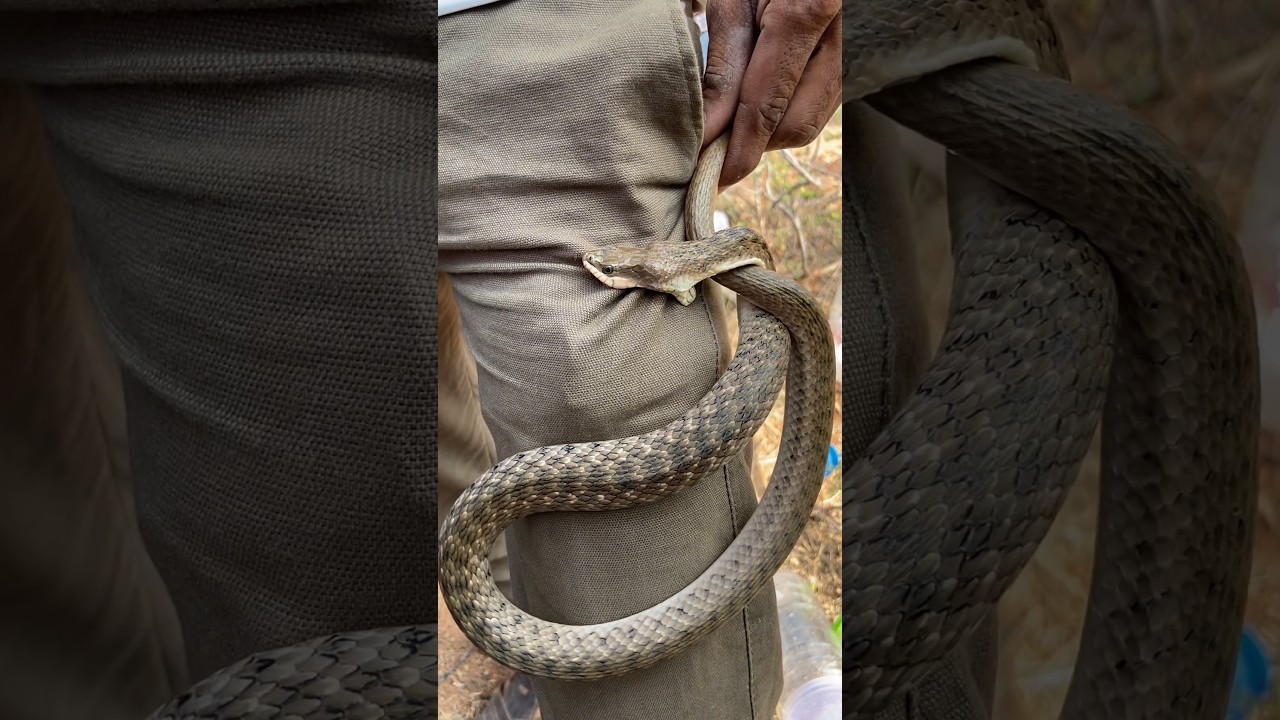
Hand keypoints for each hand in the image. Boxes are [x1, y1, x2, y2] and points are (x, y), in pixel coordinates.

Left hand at [701, 0, 840, 188]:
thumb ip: (723, 61)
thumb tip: (711, 127)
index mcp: (809, 9)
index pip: (769, 101)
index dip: (741, 146)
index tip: (716, 174)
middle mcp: (839, 36)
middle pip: (797, 123)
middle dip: (755, 143)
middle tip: (715, 145)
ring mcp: (848, 50)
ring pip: (811, 121)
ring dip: (770, 131)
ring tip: (737, 118)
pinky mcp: (846, 60)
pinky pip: (818, 105)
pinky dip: (786, 113)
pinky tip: (762, 100)